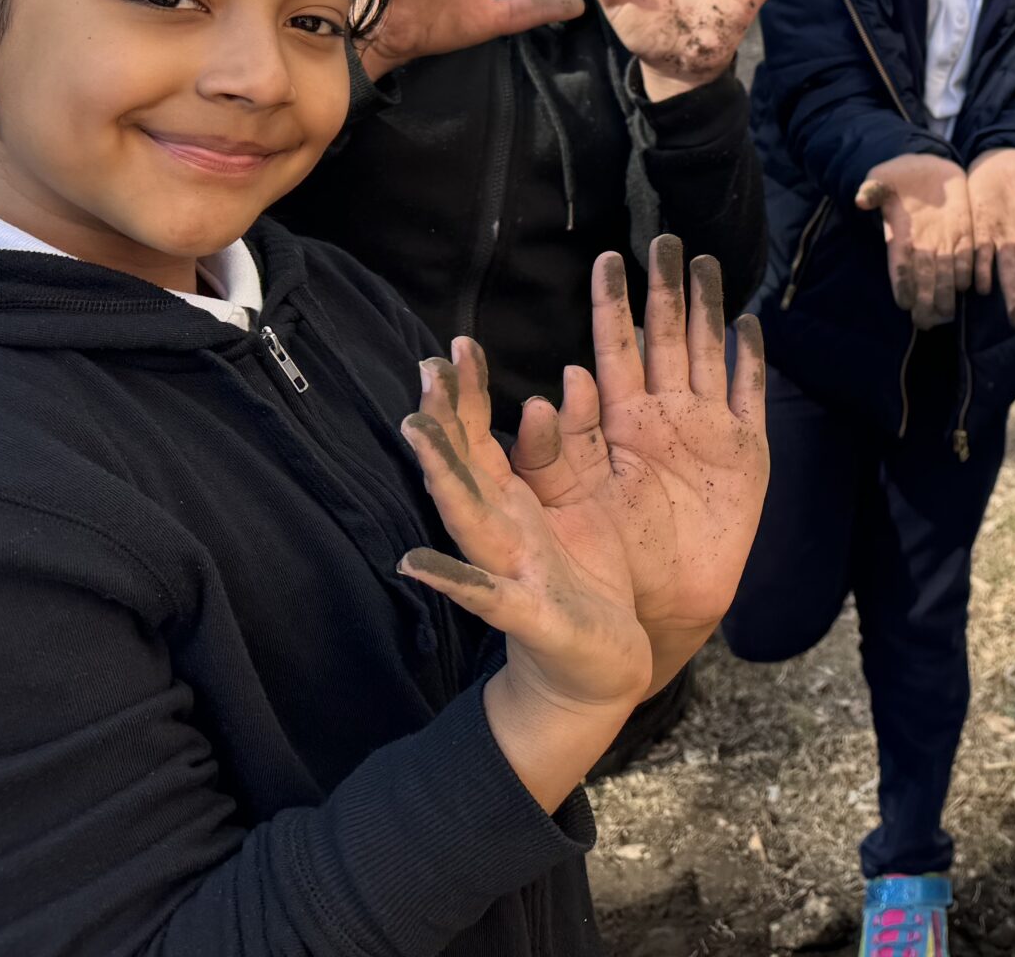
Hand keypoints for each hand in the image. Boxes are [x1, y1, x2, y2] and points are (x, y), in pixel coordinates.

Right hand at [395, 335, 650, 718]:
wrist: (599, 670)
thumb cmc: (584, 582)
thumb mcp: (580, 507)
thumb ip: (564, 451)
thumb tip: (550, 391)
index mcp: (514, 505)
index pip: (481, 440)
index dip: (468, 395)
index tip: (455, 345)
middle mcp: (500, 533)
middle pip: (465, 468)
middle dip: (446, 419)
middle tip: (427, 368)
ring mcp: (508, 574)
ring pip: (468, 519)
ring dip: (443, 478)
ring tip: (417, 435)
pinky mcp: (530, 617)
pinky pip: (486, 597)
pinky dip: (454, 580)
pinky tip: (415, 564)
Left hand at [514, 237, 768, 663]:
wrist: (639, 630)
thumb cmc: (584, 577)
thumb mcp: (557, 511)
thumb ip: (547, 458)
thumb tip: (551, 389)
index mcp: (616, 428)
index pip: (613, 352)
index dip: (611, 307)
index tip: (606, 258)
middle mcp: (662, 422)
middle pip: (666, 340)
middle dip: (666, 289)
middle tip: (664, 236)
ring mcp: (707, 437)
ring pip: (709, 355)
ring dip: (710, 310)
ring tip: (707, 261)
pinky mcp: (746, 461)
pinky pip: (750, 399)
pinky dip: (752, 363)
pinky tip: (751, 326)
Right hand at [857, 153, 974, 326]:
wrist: (927, 170)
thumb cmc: (898, 178)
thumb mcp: (882, 180)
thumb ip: (873, 190)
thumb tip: (861, 199)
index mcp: (900, 236)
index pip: (899, 264)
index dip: (900, 282)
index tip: (903, 302)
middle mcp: (922, 245)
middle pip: (923, 277)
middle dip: (924, 300)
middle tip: (925, 322)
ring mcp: (944, 241)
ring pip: (946, 273)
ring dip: (946, 293)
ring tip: (946, 314)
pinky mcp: (964, 233)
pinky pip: (967, 255)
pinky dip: (968, 271)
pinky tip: (969, 287)